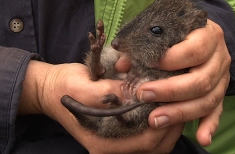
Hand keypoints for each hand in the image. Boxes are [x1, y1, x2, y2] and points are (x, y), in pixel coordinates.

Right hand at [19, 61, 183, 152]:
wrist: (51, 89)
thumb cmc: (64, 87)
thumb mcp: (85, 87)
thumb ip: (111, 93)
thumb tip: (141, 92)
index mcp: (103, 142)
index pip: (146, 143)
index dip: (165, 126)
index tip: (176, 104)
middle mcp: (111, 147)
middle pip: (154, 147)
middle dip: (172, 127)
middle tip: (183, 104)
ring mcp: (115, 142)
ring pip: (152, 143)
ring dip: (168, 126)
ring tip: (176, 105)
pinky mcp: (118, 133)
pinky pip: (145, 135)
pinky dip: (158, 124)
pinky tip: (162, 107)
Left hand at [116, 19, 230, 145]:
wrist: (205, 35)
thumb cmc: (180, 33)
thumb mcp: (166, 32)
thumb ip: (145, 45)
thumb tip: (122, 65)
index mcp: (208, 35)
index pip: (194, 50)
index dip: (170, 60)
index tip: (146, 65)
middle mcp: (220, 58)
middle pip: (201, 80)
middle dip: (170, 91)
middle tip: (144, 96)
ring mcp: (222, 78)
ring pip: (208, 100)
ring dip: (181, 113)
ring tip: (156, 120)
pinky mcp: (221, 93)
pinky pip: (218, 111)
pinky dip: (210, 125)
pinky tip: (202, 138)